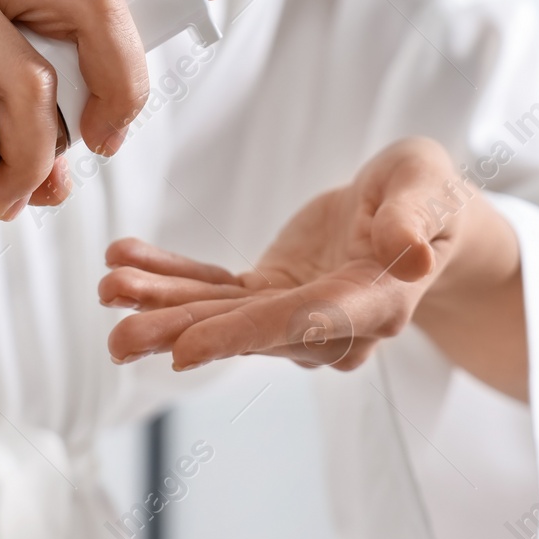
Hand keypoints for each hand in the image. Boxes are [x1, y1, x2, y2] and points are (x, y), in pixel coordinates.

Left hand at [100, 137, 527, 398]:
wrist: (418, 210)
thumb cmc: (428, 195)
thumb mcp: (426, 188)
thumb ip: (412, 218)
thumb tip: (407, 253)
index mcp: (373, 302)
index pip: (303, 322)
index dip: (242, 335)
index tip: (186, 350)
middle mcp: (330, 323)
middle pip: (248, 331)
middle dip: (181, 332)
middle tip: (120, 335)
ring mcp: (295, 313)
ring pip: (220, 314)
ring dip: (162, 304)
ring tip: (110, 287)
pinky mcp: (271, 294)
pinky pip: (214, 289)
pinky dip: (169, 276)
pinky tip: (126, 262)